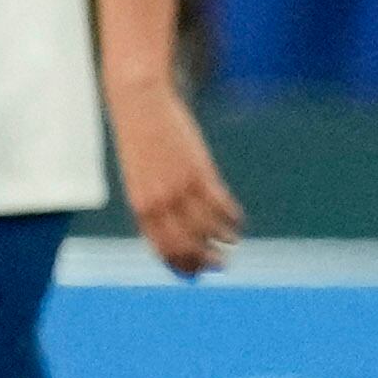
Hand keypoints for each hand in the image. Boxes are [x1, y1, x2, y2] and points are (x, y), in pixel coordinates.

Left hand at [108, 80, 243, 275]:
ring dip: (224, 241)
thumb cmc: (139, 141)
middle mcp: (159, 202)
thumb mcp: (139, 178)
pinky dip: (232, 218)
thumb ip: (152, 203)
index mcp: (141, 206)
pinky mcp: (199, 171)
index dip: (182, 265)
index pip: (163, 249)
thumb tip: (172, 227)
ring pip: (208, 228)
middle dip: (206, 259)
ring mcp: (180, 187)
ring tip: (232, 242)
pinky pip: (221, 205)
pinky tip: (239, 222)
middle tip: (221, 265)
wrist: (140, 104)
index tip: (196, 273)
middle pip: (187, 244)